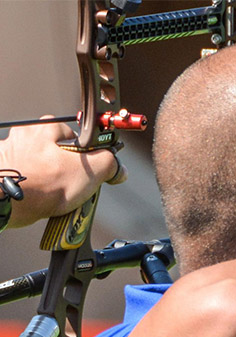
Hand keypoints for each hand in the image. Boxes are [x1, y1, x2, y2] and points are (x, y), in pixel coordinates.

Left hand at [0, 121, 123, 227]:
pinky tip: (37, 199)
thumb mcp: (91, 171)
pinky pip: (24, 178)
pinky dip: (32, 188)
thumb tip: (117, 166)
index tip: (89, 172)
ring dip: (48, 180)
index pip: (74, 137)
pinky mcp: (1, 170)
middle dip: (66, 170)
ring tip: (54, 197)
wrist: (7, 202)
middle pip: (56, 152)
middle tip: (72, 187)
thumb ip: (110, 163)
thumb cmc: (45, 184)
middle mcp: (23, 135)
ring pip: (39, 166)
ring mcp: (8, 152)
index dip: (86, 156)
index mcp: (44, 127)